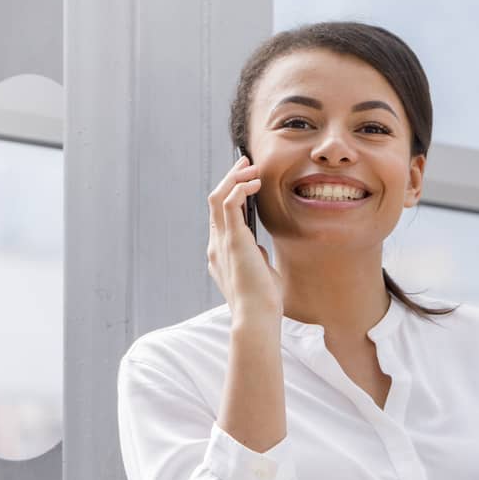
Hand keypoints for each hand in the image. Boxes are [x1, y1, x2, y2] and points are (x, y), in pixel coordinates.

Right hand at [207, 154, 281, 322]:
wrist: (257, 316)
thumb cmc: (262, 301)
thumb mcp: (257, 274)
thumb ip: (254, 259)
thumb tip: (257, 249)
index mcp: (220, 252)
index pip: (220, 215)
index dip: (230, 193)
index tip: (245, 179)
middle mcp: (216, 244)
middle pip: (215, 200)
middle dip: (229, 178)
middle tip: (245, 162)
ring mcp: (221, 242)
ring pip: (218, 197)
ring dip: (233, 178)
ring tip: (250, 167)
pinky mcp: (232, 240)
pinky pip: (229, 204)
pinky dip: (239, 188)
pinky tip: (253, 183)